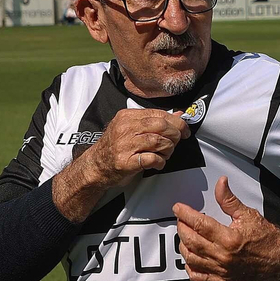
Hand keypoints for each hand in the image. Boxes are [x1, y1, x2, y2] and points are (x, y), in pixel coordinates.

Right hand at [52, 108, 191, 221]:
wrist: (95, 166)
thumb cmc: (115, 148)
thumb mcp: (132, 129)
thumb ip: (154, 121)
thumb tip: (178, 115)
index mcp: (127, 116)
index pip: (159, 114)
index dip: (177, 122)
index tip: (184, 130)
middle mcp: (125, 128)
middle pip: (161, 126)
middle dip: (175, 135)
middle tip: (176, 142)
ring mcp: (124, 145)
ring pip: (159, 141)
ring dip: (168, 149)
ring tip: (165, 154)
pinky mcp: (126, 161)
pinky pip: (152, 159)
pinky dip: (160, 162)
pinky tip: (158, 163)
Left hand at [172, 177, 279, 280]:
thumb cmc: (268, 239)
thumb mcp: (249, 215)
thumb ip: (229, 200)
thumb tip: (221, 183)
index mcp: (229, 239)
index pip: (199, 224)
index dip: (185, 214)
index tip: (179, 208)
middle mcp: (223, 256)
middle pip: (191, 241)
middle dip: (182, 228)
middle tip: (181, 219)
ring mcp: (222, 270)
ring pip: (191, 258)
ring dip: (183, 246)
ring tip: (185, 235)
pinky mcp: (223, 279)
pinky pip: (199, 277)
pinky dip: (190, 267)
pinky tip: (190, 258)